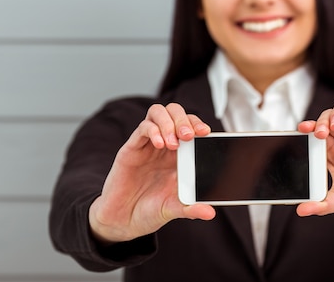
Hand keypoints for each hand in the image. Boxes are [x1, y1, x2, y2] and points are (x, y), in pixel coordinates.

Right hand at [88, 103, 215, 243]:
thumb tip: (210, 213)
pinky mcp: (131, 149)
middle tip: (189, 136)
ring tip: (174, 143)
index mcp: (179, 155)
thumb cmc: (149, 210)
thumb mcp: (174, 210)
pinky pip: (142, 128)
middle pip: (175, 113)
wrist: (123, 221)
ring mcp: (147, 145)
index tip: (206, 133)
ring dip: (168, 122)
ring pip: (158, 113)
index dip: (198, 124)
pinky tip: (160, 145)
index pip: (191, 126)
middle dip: (184, 120)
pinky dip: (153, 131)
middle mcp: (164, 145)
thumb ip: (191, 208)